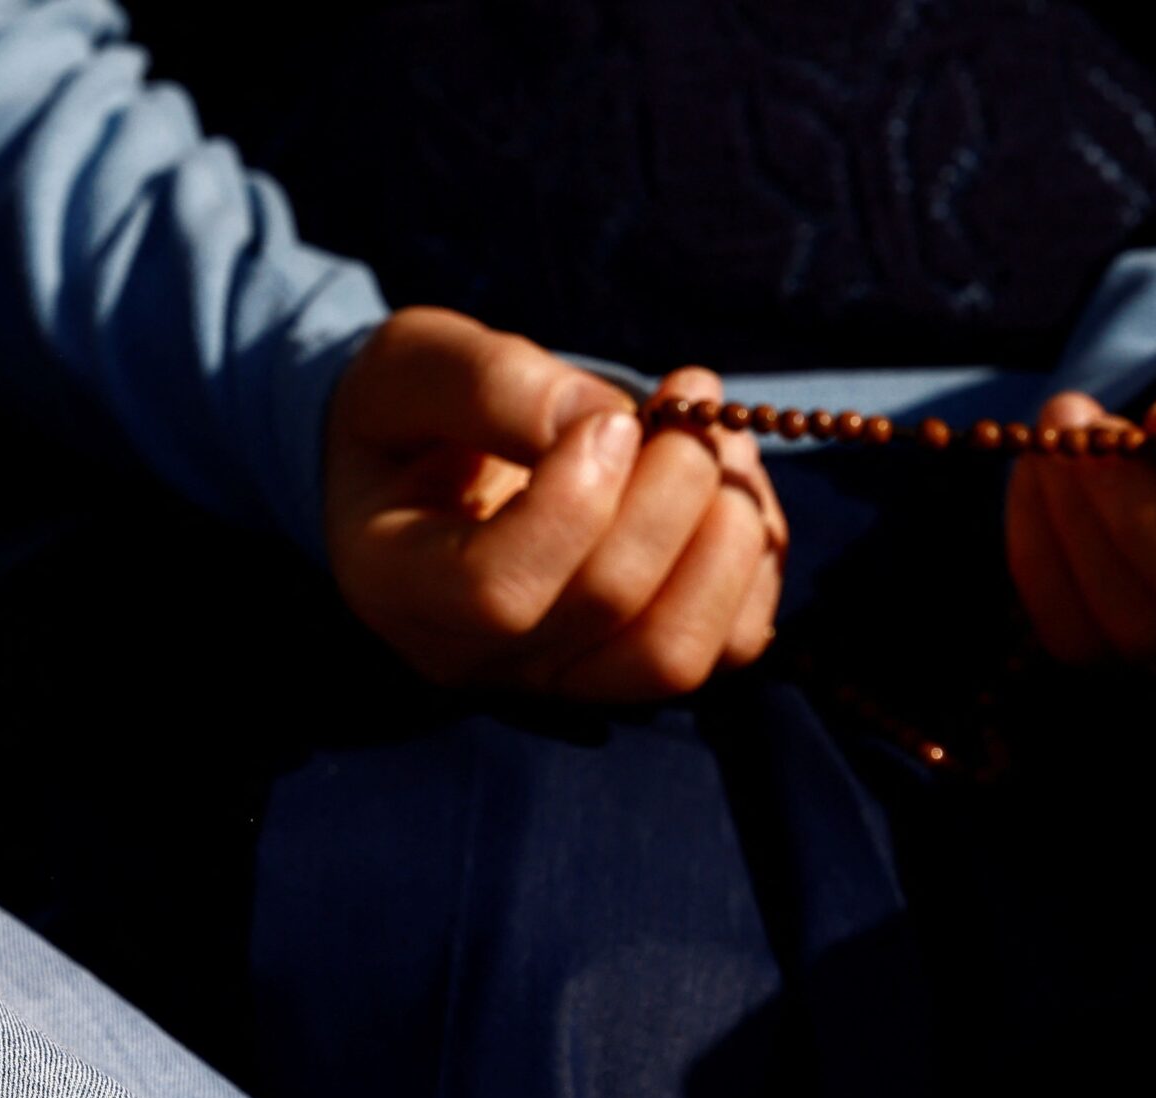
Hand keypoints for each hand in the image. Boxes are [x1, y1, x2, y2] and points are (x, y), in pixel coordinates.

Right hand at [325, 306, 785, 698]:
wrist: (432, 467)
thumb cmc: (415, 413)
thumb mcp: (417, 363)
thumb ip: (491, 383)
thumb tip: (603, 421)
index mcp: (402, 582)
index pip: (496, 591)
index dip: (574, 502)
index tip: (611, 417)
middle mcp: (480, 656)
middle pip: (606, 604)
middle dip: (674, 485)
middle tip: (687, 395)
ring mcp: (562, 676)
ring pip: (676, 654)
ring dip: (727, 531)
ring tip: (720, 442)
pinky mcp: (635, 667)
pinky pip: (729, 647)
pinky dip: (754, 561)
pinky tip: (729, 489)